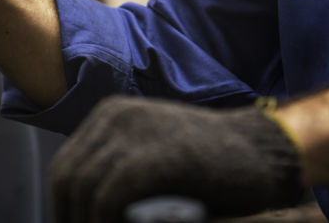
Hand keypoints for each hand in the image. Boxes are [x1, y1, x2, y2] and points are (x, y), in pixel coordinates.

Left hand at [49, 96, 302, 222]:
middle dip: (70, 217)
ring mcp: (135, 133)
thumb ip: (119, 173)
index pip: (65, 168)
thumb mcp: (153, 155)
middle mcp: (115, 116)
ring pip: (84, 189)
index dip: (63, 208)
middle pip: (67, 179)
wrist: (265, 153)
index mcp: (110, 115)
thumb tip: (82, 210)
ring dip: (88, 222)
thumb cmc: (213, 166)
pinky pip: (109, 197)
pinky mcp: (156, 156)